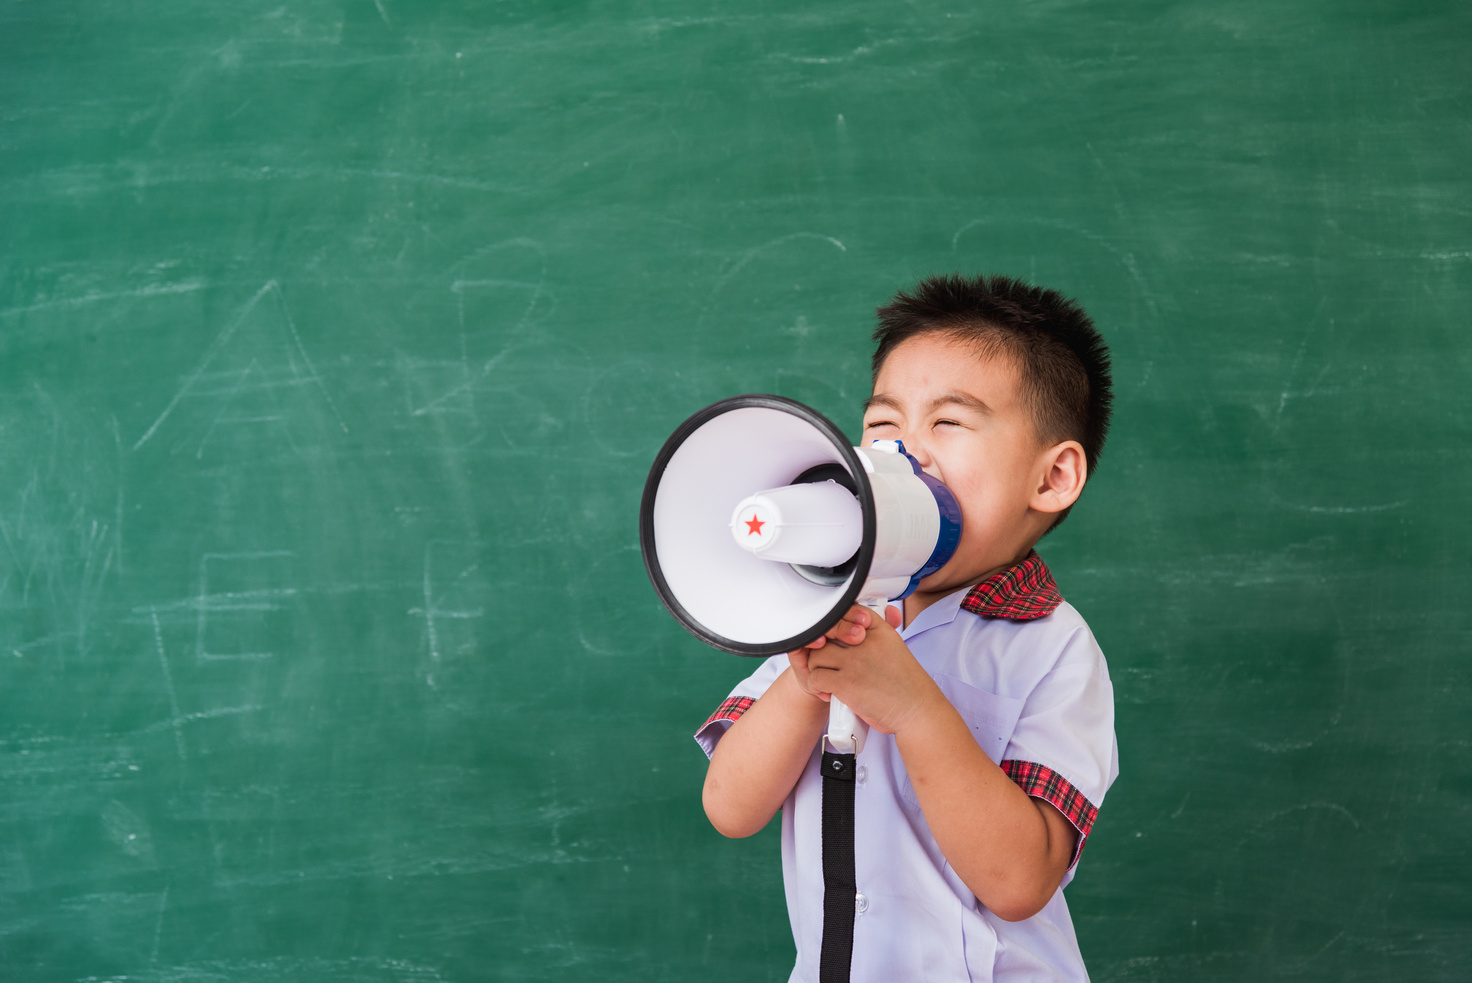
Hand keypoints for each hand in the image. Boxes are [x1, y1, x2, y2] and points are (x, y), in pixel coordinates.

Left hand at [788, 604, 939, 734]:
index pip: (846, 613)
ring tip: (827, 679)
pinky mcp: (845, 683)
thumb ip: (876, 636)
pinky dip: (816, 687)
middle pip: (827, 633)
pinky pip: (815, 677)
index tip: (838, 641)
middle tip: (827, 663)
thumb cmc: (907, 686)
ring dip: (817, 668)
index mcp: (879, 631)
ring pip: (816, 655)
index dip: (836, 627)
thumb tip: (866, 624)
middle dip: (823, 648)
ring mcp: (854, 661)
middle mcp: (865, 641)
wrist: (917, 711)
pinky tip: (828, 694)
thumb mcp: (895, 650)